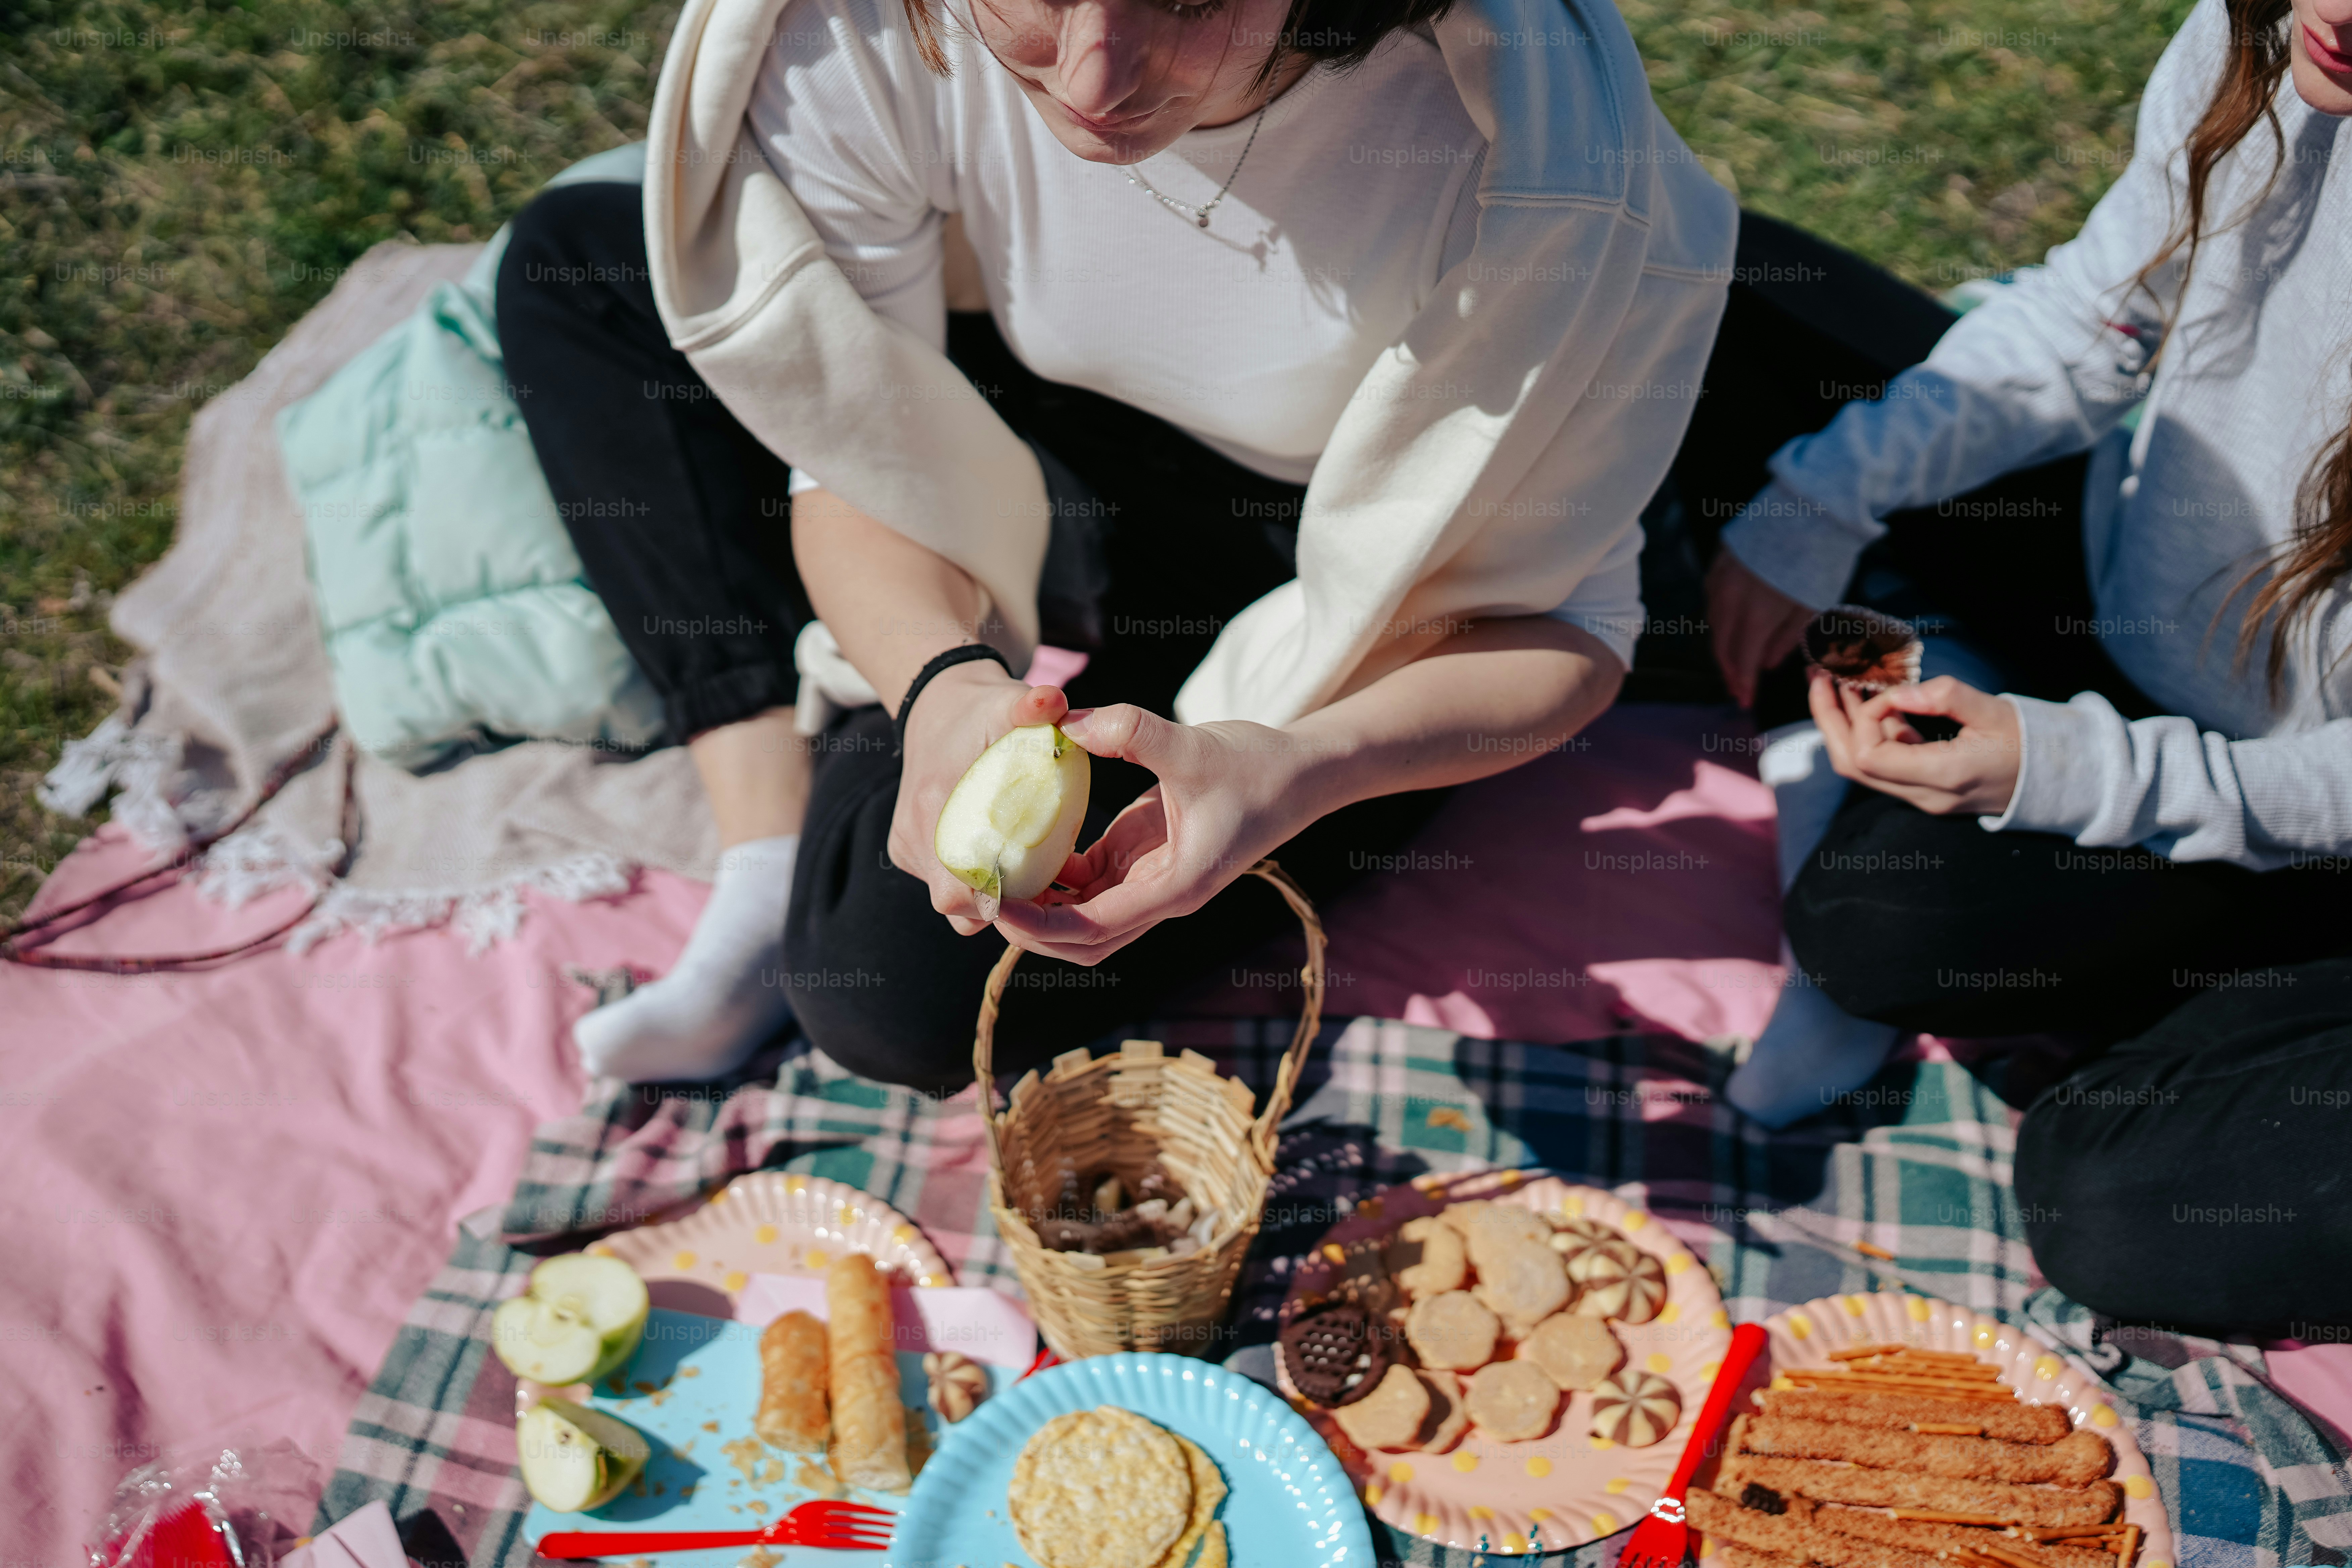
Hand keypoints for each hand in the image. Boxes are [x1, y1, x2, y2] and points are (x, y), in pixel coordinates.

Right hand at [888, 661, 1068, 935]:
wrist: (937, 710)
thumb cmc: (982, 713)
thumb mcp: (1007, 703)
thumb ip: (1032, 704)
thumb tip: (1053, 701)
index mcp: (933, 805)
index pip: (955, 890)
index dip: (993, 901)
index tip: (1033, 889)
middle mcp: (914, 834)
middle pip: (956, 906)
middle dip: (998, 903)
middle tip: (1039, 883)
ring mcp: (909, 846)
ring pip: (951, 899)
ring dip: (986, 892)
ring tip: (1024, 869)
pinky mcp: (909, 849)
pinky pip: (943, 880)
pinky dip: (972, 876)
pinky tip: (1000, 853)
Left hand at [991, 705, 1317, 965]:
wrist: (1300, 773)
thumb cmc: (1257, 766)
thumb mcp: (1195, 744)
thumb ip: (1133, 731)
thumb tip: (1068, 723)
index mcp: (1174, 887)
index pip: (1092, 928)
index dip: (1038, 924)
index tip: (994, 902)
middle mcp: (1159, 895)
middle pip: (1081, 941)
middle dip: (1029, 928)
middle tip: (981, 894)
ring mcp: (1150, 880)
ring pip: (1081, 916)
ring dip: (1039, 903)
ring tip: (992, 871)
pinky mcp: (1143, 857)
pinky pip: (1088, 880)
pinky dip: (1056, 872)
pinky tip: (1026, 840)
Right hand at [1706, 547, 1812, 706]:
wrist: (1811, 508)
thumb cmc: (1819, 559)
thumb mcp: (1812, 607)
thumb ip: (1787, 639)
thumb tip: (1768, 663)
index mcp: (1756, 614)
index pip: (1743, 660)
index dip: (1744, 683)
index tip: (1746, 701)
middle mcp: (1731, 598)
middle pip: (1722, 645)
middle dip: (1730, 671)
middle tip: (1739, 688)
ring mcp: (1721, 579)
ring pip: (1714, 623)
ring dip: (1723, 647)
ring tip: (1735, 662)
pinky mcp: (1720, 562)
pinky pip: (1713, 599)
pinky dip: (1720, 619)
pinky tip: (1731, 627)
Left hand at [1809, 670, 2021, 815]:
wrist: (2059, 779)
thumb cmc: (2031, 742)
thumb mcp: (1993, 711)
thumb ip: (1944, 698)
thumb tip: (1897, 691)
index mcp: (1942, 777)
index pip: (1868, 755)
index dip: (1865, 717)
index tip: (1887, 689)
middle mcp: (1925, 795)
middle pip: (1852, 764)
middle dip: (1829, 719)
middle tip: (1818, 678)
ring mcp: (1923, 796)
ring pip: (1864, 765)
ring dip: (1847, 722)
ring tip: (1840, 682)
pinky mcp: (1926, 788)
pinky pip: (1886, 762)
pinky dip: (1874, 731)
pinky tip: (1873, 702)